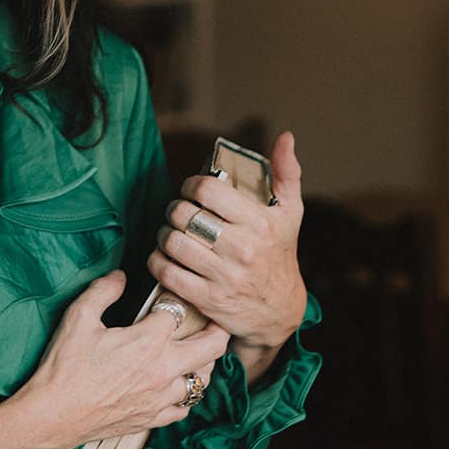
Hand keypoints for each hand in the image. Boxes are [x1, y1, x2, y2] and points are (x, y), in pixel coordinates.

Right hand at [0, 269, 228, 448]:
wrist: (55, 415)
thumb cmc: (65, 367)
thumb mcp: (79, 318)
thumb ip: (103, 291)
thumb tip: (119, 276)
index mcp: (148, 341)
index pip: (180, 311)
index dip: (178, 298)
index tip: (174, 295)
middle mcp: (163, 370)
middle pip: (211, 347)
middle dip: (218, 329)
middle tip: (218, 321)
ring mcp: (161, 397)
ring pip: (203, 380)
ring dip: (205, 363)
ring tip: (200, 353)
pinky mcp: (153, 419)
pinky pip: (185, 407)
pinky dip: (187, 394)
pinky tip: (179, 386)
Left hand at [147, 131, 306, 351]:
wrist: (281, 311)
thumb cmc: (280, 254)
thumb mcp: (290, 213)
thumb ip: (286, 172)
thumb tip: (285, 137)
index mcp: (259, 223)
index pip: (207, 190)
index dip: (191, 185)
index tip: (192, 190)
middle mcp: (241, 249)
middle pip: (184, 215)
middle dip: (175, 209)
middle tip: (179, 212)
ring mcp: (223, 276)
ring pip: (172, 242)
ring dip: (164, 234)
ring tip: (171, 232)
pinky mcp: (208, 299)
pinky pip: (167, 272)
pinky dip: (157, 261)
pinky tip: (164, 256)